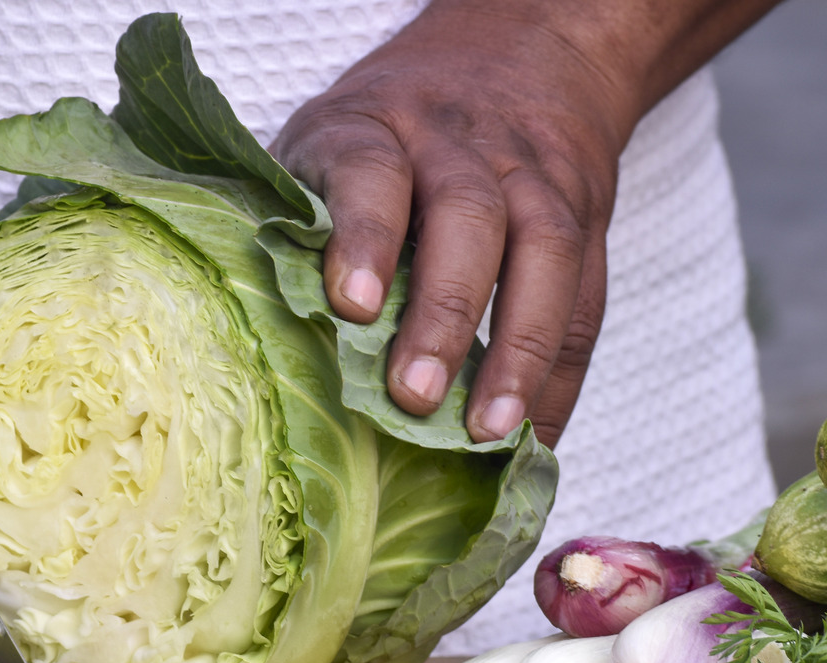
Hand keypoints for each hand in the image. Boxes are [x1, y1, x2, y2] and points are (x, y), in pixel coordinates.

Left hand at [271, 0, 776, 446]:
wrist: (518, 52)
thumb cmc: (386, 128)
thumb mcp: (323, 142)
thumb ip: (296, 220)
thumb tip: (253, 334)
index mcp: (376, 127)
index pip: (371, 170)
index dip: (364, 235)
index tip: (354, 306)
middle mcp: (460, 144)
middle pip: (467, 218)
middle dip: (444, 314)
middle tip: (416, 396)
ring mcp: (532, 177)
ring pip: (544, 254)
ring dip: (519, 351)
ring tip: (492, 431)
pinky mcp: (584, 215)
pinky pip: (584, 297)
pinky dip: (560, 373)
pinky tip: (537, 434)